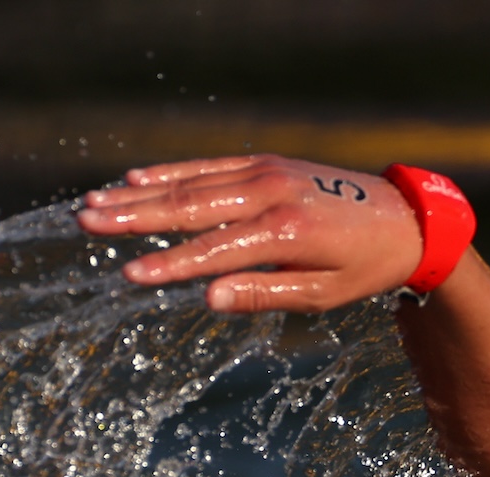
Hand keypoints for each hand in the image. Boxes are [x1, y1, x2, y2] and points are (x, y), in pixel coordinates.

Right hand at [76, 154, 423, 312]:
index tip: (128, 276)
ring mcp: (266, 172)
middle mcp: (271, 193)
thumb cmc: (363, 267)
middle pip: (191, 206)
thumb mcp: (323, 294)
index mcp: (286, 232)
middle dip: (136, 217)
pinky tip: (136, 179)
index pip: (214, 251)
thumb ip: (264, 294)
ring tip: (93, 203)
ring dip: (141, 194)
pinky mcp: (266, 163)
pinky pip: (211, 166)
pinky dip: (172, 172)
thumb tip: (208, 299)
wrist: (404, 219)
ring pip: (193, 182)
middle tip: (86, 222)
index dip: (169, 266)